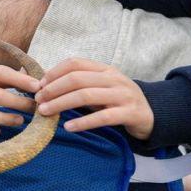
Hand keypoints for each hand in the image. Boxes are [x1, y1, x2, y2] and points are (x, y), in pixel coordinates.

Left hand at [36, 59, 153, 138]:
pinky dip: (83, 122)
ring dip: (62, 103)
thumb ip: (79, 85)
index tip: (39, 85)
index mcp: (105, 69)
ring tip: (46, 112)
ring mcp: (123, 95)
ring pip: (87, 95)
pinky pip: (103, 117)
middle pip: (77, 79)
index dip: (54, 72)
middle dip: (53, 89)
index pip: (75, 63)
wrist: (152, 114)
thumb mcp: (101, 88)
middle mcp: (114, 79)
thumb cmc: (118, 101)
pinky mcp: (129, 113)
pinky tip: (68, 126)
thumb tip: (45, 85)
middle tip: (38, 101)